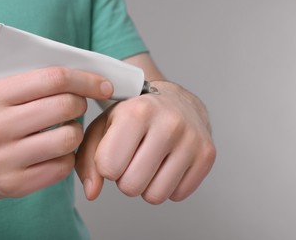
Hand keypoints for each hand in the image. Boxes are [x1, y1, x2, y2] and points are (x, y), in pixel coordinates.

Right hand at [0, 67, 112, 198]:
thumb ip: (34, 83)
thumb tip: (83, 76)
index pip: (53, 79)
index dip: (86, 79)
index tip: (104, 85)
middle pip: (65, 107)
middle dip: (81, 104)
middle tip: (76, 106)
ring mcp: (5, 159)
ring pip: (68, 139)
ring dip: (76, 132)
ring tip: (65, 130)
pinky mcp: (15, 185)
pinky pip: (63, 166)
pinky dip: (68, 157)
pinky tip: (56, 151)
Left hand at [75, 80, 215, 203]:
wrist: (175, 101)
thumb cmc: (135, 115)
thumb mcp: (103, 127)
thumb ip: (88, 160)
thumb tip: (92, 192)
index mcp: (137, 112)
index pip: (109, 167)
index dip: (107, 166)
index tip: (114, 153)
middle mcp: (169, 124)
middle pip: (131, 186)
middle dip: (126, 179)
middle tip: (132, 159)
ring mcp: (192, 140)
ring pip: (155, 196)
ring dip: (147, 185)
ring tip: (149, 161)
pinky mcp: (207, 155)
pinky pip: (177, 195)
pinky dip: (168, 185)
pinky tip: (167, 163)